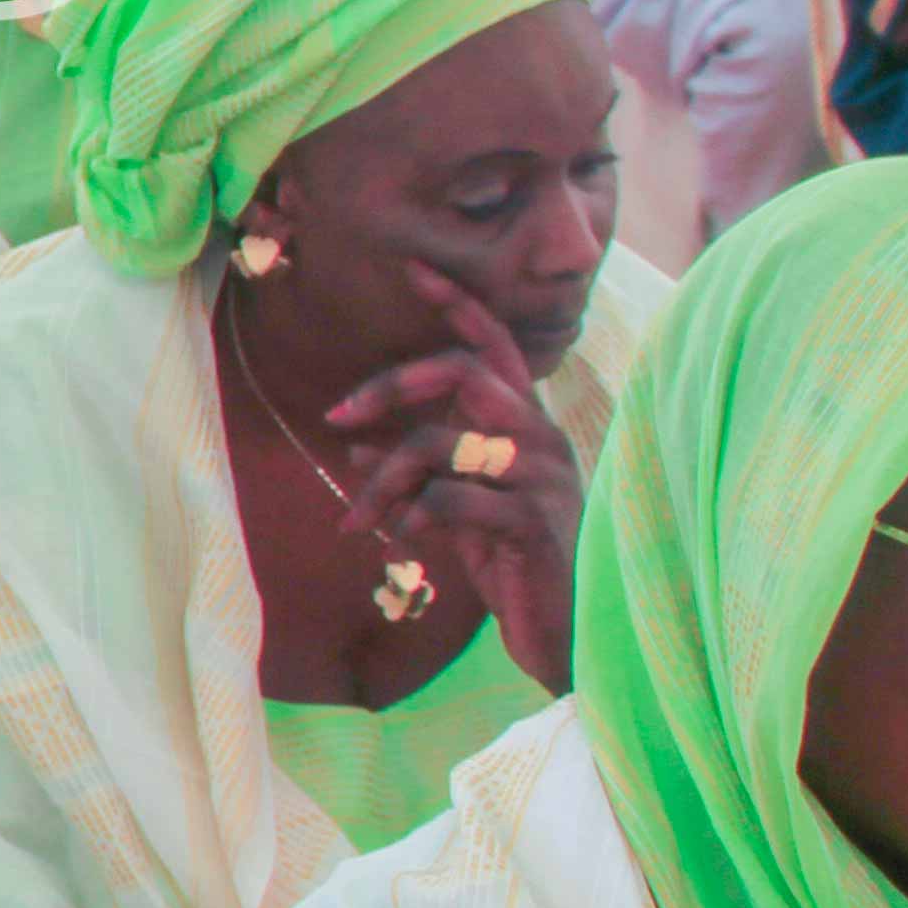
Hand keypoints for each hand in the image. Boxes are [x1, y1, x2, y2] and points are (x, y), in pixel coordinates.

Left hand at [331, 261, 587, 691]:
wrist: (571, 638)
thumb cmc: (518, 569)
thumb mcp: (455, 513)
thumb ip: (416, 475)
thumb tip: (354, 448)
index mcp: (524, 428)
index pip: (495, 346)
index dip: (457, 304)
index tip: (412, 268)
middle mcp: (540, 439)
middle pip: (462, 371)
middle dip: (390, 385)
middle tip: (336, 417)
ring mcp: (542, 478)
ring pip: (443, 441)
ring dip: (385, 479)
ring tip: (359, 520)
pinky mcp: (534, 522)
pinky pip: (455, 497)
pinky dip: (417, 514)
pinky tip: (406, 538)